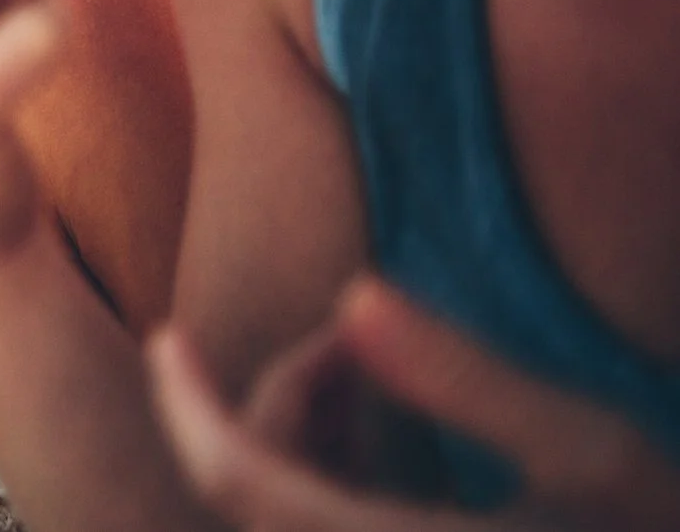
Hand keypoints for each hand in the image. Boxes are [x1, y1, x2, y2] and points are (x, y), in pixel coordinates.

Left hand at [151, 277, 679, 529]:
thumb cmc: (656, 530)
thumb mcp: (594, 452)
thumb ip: (464, 376)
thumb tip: (350, 292)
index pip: (246, 483)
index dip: (190, 407)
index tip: (168, 337)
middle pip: (261, 497)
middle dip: (284, 406)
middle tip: (354, 348)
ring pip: (278, 519)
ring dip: (296, 445)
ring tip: (366, 378)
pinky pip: (310, 531)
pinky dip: (316, 485)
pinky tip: (365, 438)